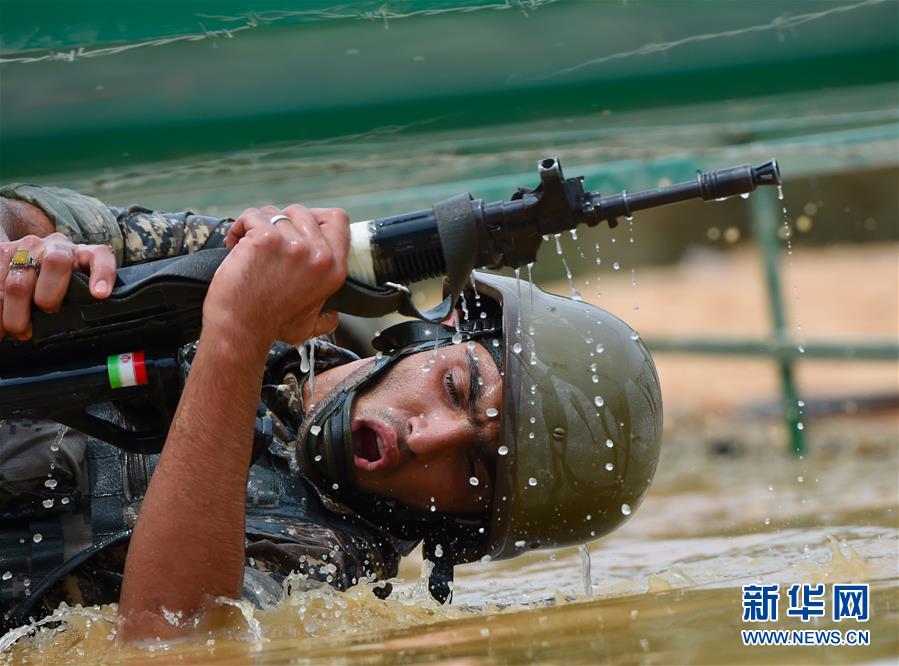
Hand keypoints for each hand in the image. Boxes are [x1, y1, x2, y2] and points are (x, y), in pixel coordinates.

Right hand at [0, 233, 115, 339]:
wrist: (28, 256)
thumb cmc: (59, 282)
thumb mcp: (75, 288)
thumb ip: (81, 298)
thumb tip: (82, 328)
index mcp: (82, 254)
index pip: (99, 256)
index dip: (102, 273)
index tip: (100, 294)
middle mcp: (55, 246)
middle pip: (56, 263)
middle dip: (49, 296)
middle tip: (47, 311)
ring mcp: (27, 248)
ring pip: (18, 281)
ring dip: (16, 312)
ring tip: (19, 329)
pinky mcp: (2, 253)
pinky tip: (2, 326)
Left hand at [203, 204, 348, 350]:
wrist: (241, 329)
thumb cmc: (270, 326)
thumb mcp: (310, 326)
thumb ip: (326, 318)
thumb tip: (333, 315)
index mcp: (333, 269)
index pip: (337, 220)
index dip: (316, 217)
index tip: (297, 228)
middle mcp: (318, 255)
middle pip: (302, 211)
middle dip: (281, 222)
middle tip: (268, 242)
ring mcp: (293, 245)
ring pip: (274, 212)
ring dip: (258, 225)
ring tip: (248, 245)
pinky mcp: (265, 239)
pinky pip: (252, 216)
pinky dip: (240, 227)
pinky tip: (235, 245)